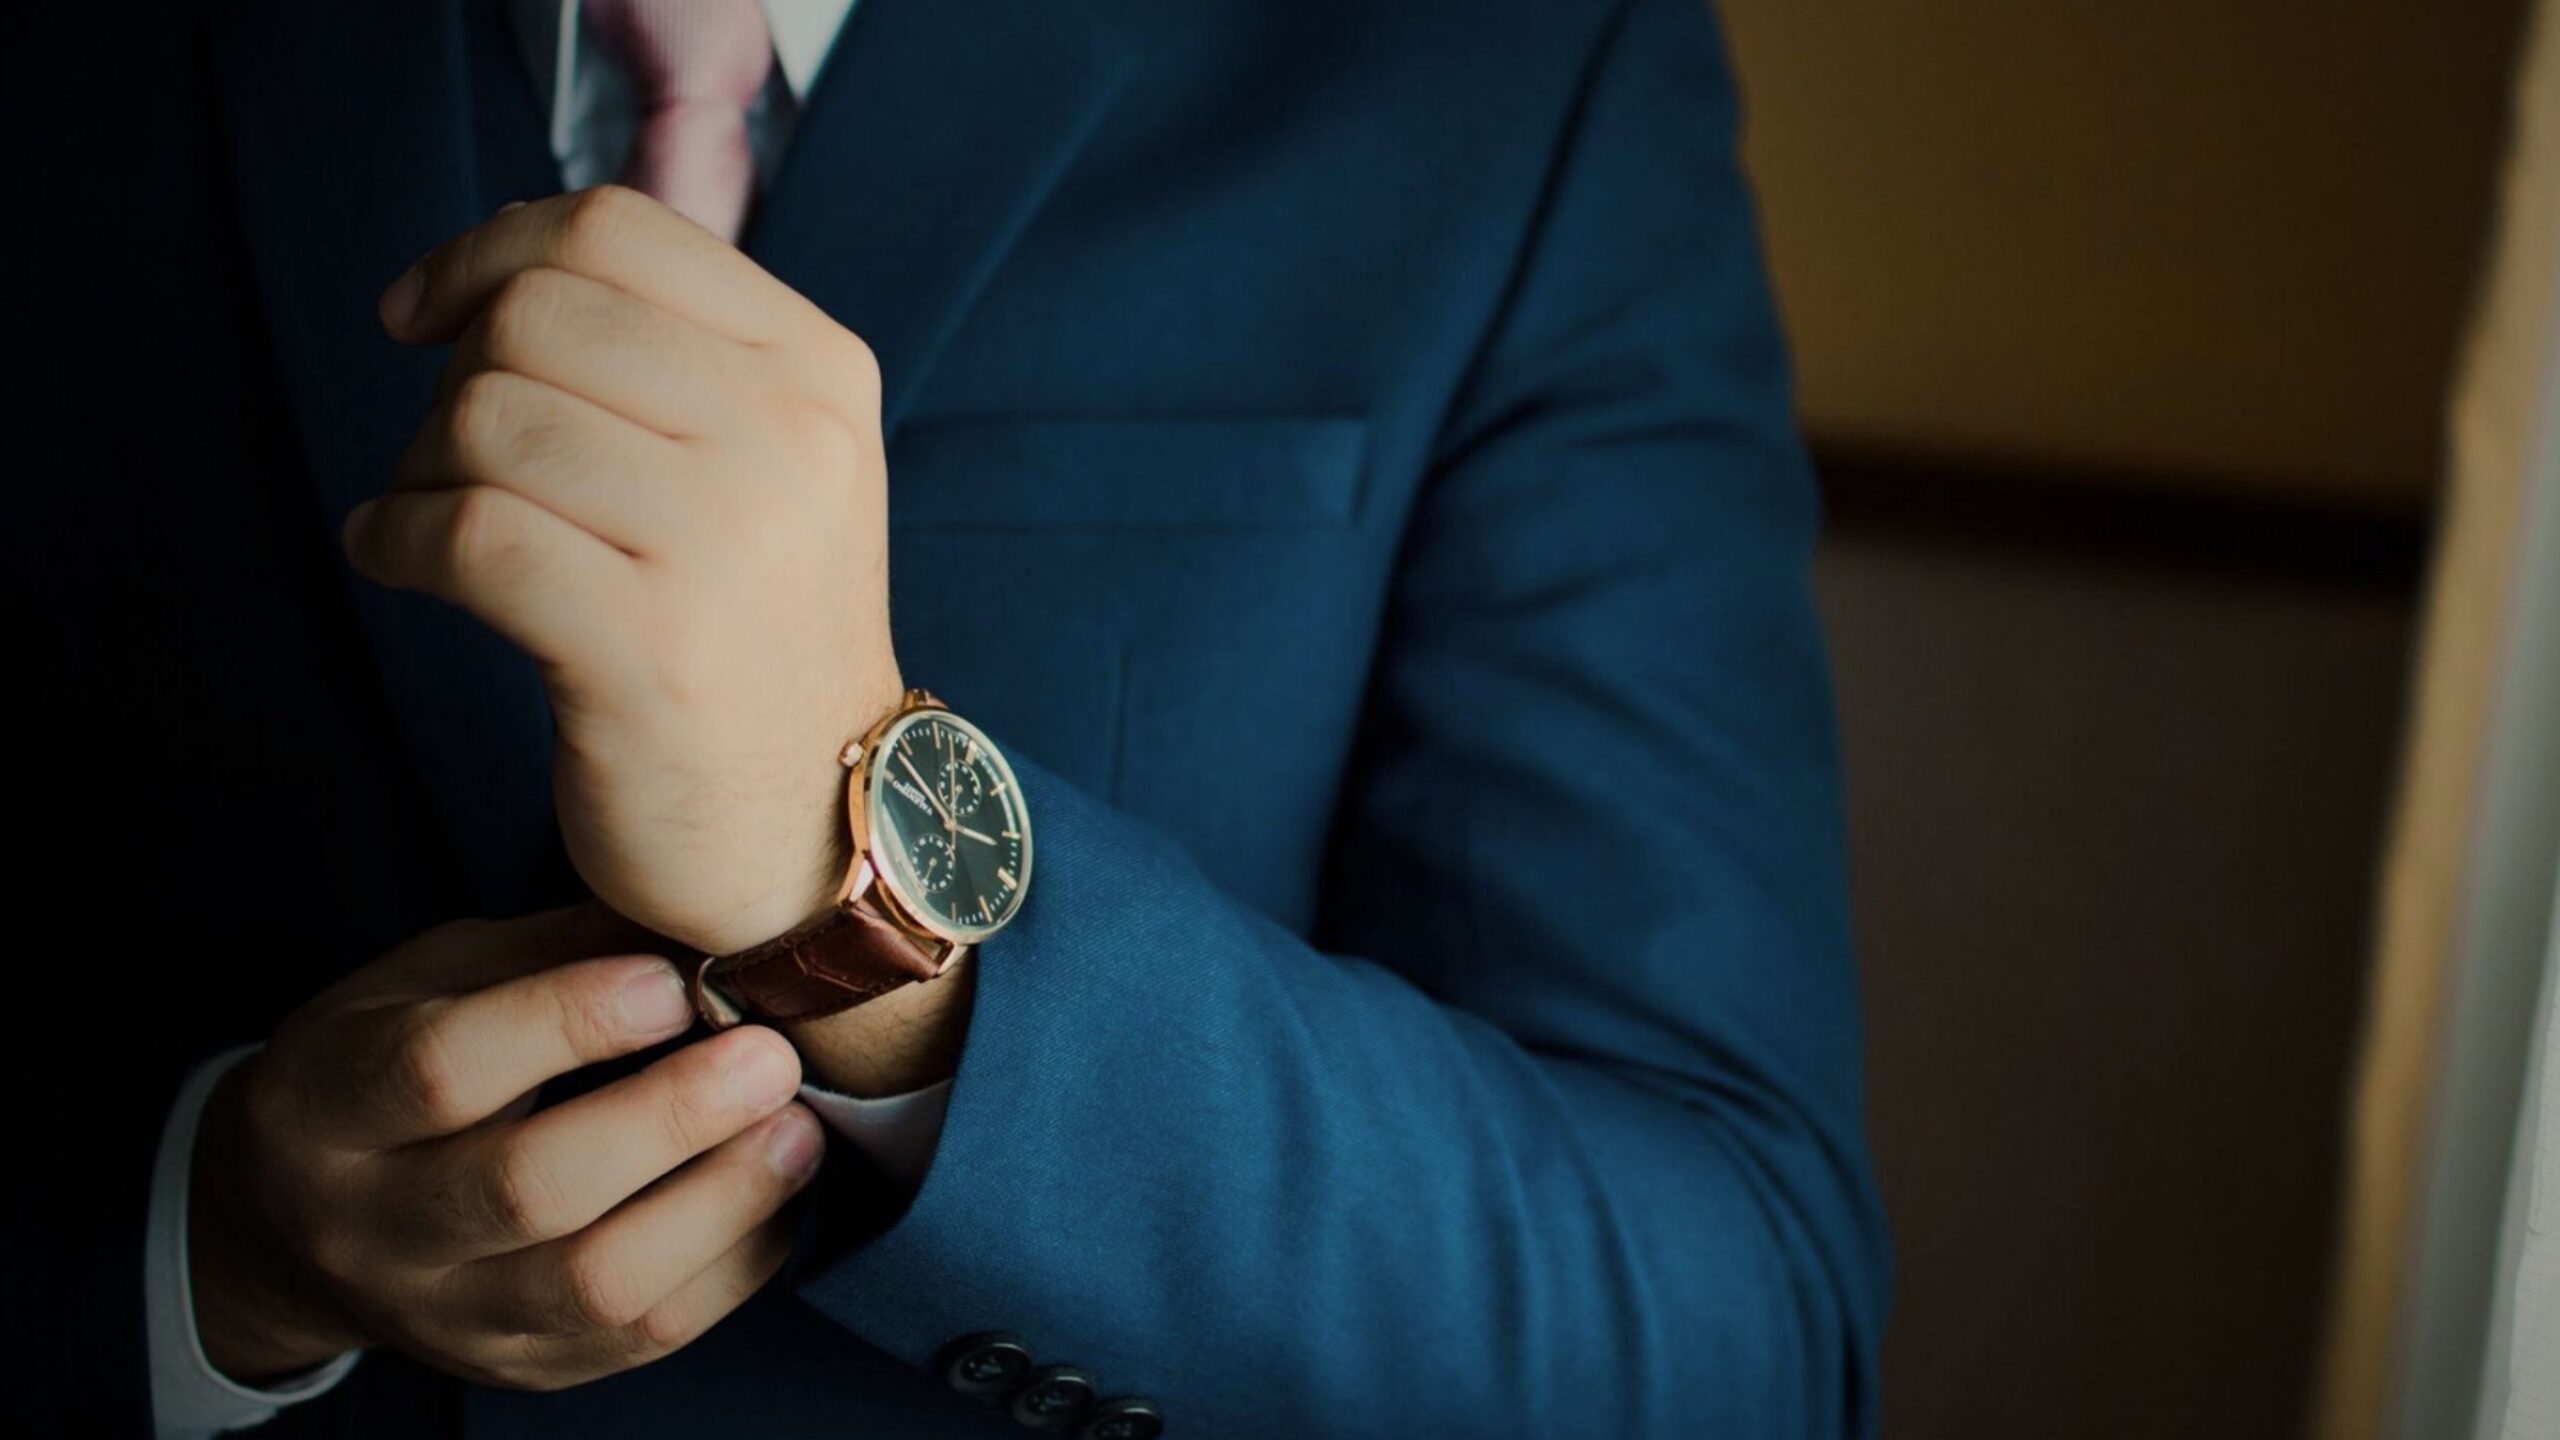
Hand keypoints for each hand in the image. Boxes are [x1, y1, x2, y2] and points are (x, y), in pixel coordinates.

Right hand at [190, 907, 819, 1390]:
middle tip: (771, 1058)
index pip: (440, 1071)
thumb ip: (553, 952)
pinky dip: (732, 1266)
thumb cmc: (397, 1060)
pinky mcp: (521, 1368)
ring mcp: (444, 1315)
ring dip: (719, 1203)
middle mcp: (370, 1227)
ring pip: (593, 1286)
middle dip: (670, 1118)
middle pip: (526, 1190)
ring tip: (797, 1131)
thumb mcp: (434, 980)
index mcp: (328, 1105)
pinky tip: (777, 1195)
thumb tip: (694, 918)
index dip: (567, 1022)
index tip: (673, 982)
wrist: (312, 1223)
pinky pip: (642, 1336)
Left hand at [347, 186, 901, 954]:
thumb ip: (672, 351)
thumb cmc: (757, 632)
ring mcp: (726, 544)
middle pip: (536, 316)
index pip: (615, 230)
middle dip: (454, 377)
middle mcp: (789, 441)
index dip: (487, 251)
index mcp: (818, 372)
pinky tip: (395, 561)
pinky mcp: (647, 646)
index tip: (425, 315)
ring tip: (435, 523)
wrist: (822, 824)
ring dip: (419, 468)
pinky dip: (395, 540)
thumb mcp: (773, 462)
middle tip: (454, 458)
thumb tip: (493, 265)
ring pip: (488, 419)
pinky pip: (464, 534)